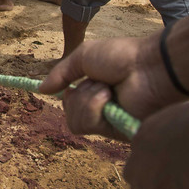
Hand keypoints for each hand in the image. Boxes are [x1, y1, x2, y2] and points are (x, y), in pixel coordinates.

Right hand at [38, 32, 186, 139]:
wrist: (148, 67)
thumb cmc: (122, 57)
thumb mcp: (83, 57)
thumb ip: (61, 73)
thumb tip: (40, 89)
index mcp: (94, 90)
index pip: (69, 102)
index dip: (66, 94)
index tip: (65, 86)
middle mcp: (100, 108)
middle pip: (68, 113)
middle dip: (78, 95)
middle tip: (97, 82)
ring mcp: (107, 121)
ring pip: (75, 122)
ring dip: (86, 100)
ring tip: (106, 89)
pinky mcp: (114, 132)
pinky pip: (87, 125)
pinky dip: (94, 107)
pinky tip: (110, 97)